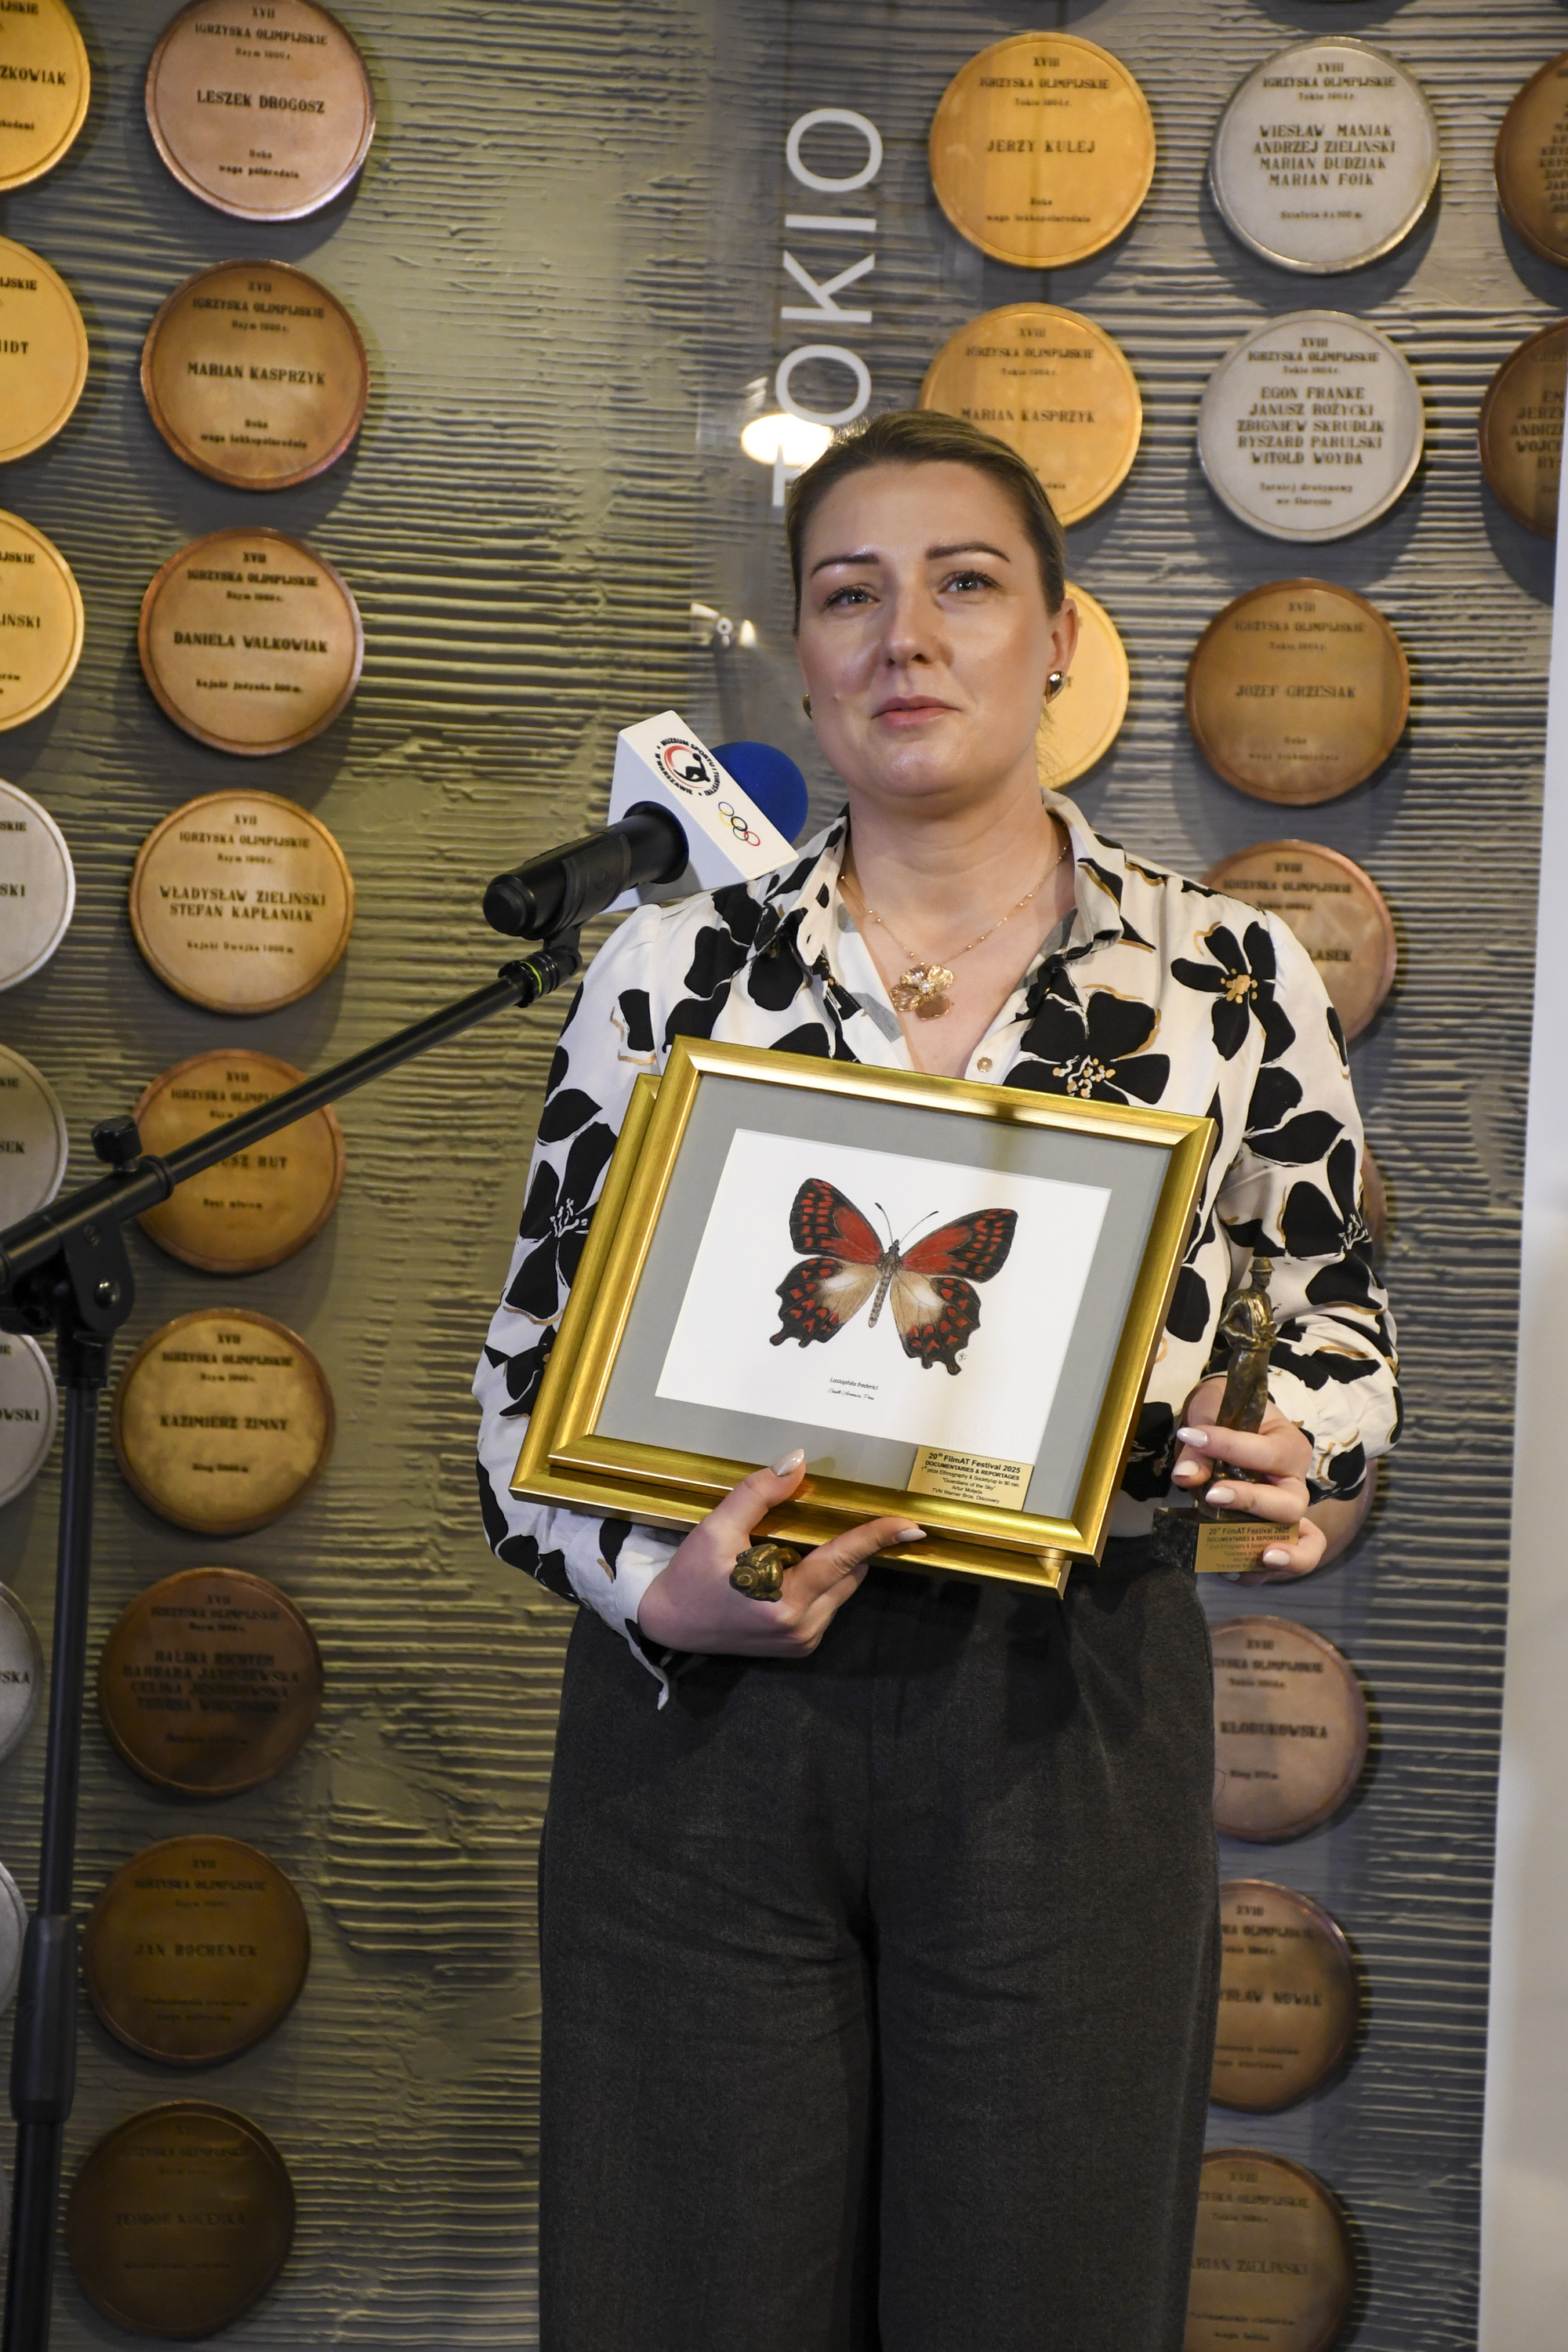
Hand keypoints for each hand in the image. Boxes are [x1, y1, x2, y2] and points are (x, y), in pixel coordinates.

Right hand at [636, 1449, 923, 1656]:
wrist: (668, 1626)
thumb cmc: (689, 1577)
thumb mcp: (717, 1529)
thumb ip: (758, 1495)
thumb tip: (797, 1462)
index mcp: (785, 1602)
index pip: (844, 1559)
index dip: (878, 1537)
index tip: (912, 1525)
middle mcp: (803, 1627)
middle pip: (849, 1572)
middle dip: (841, 1545)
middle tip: (807, 1525)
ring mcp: (803, 1641)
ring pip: (843, 1588)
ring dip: (829, 1564)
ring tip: (782, 1554)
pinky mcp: (800, 1646)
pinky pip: (828, 1603)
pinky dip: (817, 1581)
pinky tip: (781, 1574)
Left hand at [1169, 1377, 1325, 1582]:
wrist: (1226, 1420)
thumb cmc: (1226, 1412)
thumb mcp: (1212, 1412)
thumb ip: (1200, 1447)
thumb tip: (1186, 1477)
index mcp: (1289, 1448)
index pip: (1266, 1453)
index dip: (1229, 1447)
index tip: (1191, 1436)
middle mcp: (1295, 1485)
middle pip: (1291, 1505)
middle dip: (1253, 1503)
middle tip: (1212, 1496)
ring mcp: (1287, 1516)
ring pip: (1303, 1544)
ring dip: (1283, 1555)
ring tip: (1258, 1558)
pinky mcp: (1271, 1537)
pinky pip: (1277, 1563)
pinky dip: (1257, 1573)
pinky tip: (1228, 1570)